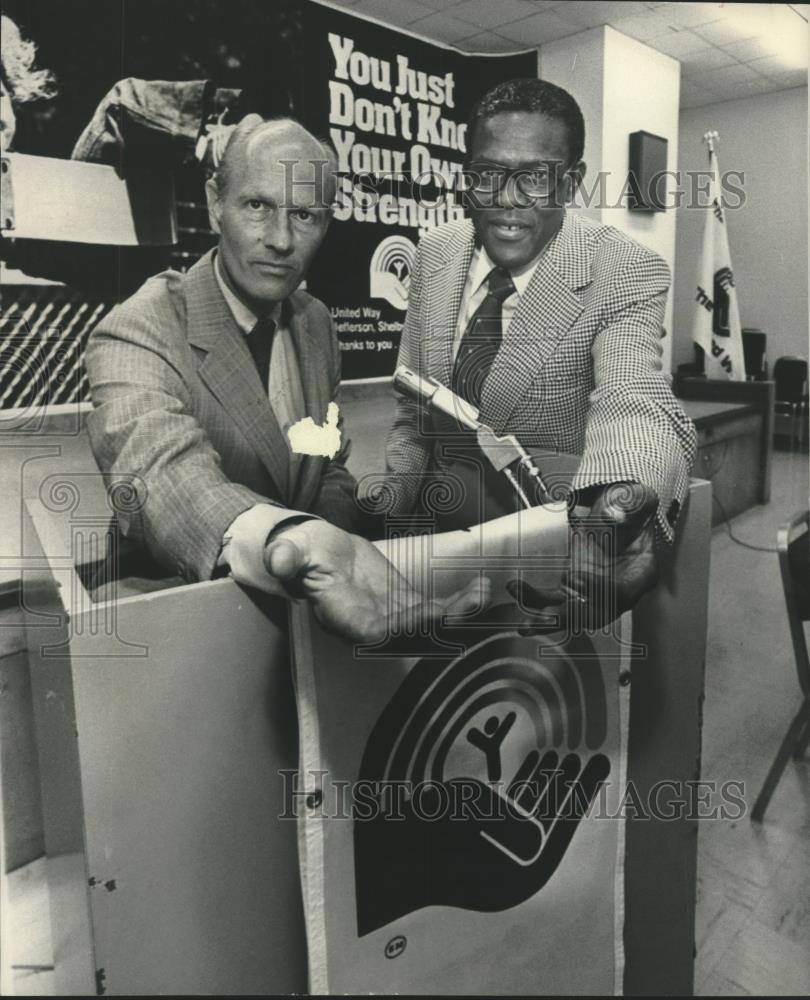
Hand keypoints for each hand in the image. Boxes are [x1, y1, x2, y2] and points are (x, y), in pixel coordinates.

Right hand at [264, 519, 490, 644]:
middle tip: (469, 605)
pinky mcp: (407, 608)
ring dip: (459, 615)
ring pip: (430, 627)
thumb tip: (278, 560)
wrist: (317, 553)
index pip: (372, 632)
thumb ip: (286, 557)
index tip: (426, 614)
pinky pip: (437, 612)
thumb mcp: (291, 550)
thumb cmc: (303, 552)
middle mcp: (370, 627)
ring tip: (483, 593)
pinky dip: (460, 603)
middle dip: (441, 624)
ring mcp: (392, 620)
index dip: (399, 628)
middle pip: (410, 635)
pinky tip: (481, 587)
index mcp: (342, 617)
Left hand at [508, 482, 658, 630]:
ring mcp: (594, 592)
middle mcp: (618, 590)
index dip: (601, 589)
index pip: (623, 592)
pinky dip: (536, 601)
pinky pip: (554, 602)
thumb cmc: (628, 506)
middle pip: (597, 614)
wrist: (614, 509)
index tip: (577, 577)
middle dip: (569, 615)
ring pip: (572, 615)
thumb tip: (610, 517)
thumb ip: (628, 506)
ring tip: (523, 621)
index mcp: (641, 570)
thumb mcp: (635, 498)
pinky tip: (517, 593)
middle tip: (547, 612)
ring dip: (547, 619)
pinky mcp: (573, 588)